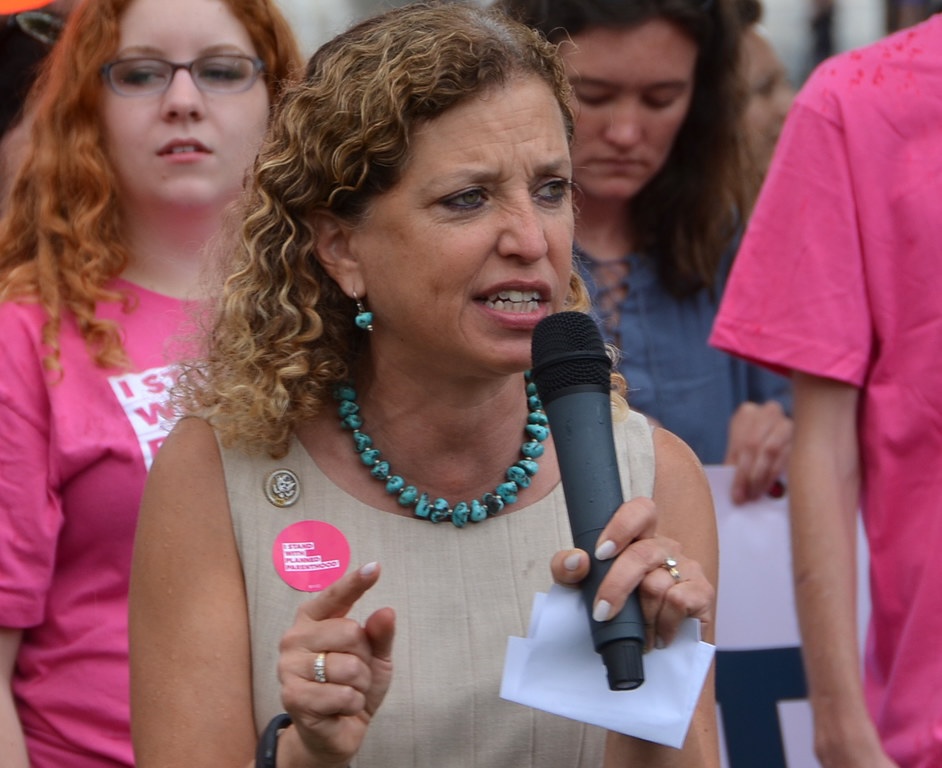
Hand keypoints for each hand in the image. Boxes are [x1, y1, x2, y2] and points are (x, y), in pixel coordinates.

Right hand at [277, 562, 394, 767]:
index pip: (336, 596)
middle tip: (354, 673)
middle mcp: (294, 638)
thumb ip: (380, 634)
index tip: (375, 567)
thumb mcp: (375, 658)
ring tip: (347, 691)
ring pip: (349, 666)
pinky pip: (344, 694)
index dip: (355, 582)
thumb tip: (386, 611)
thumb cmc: (353, 686)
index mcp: (313, 620)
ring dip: (360, 685)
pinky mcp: (293, 697)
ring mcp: (289, 667)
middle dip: (364, 657)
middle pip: (350, 632)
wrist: (336, 732)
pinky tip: (339, 708)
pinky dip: (353, 704)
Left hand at [550, 497, 713, 649]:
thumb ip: (568, 570)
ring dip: (641, 617)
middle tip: (602, 612)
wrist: (652, 650)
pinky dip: (662, 624)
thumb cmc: (616, 610)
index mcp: (638, 537)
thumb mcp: (582, 588)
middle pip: (642, 554)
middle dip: (616, 586)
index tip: (601, 553)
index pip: (640, 510)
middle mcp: (664, 547)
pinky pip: (677, 602)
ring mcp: (687, 567)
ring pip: (656, 585)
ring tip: (638, 633)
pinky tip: (659, 636)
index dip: (622, 526)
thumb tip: (577, 559)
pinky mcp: (703, 592)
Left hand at [724, 400, 791, 503]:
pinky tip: (773, 487)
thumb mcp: (741, 449)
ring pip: (772, 451)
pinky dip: (779, 473)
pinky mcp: (802, 435)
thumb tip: (737, 491)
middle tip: (746, 497)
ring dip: (764, 477)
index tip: (736, 495)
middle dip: (749, 476)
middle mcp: (769, 413)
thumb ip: (737, 464)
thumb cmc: (754, 444)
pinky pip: (789, 456)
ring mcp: (787, 422)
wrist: (777, 432)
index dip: (738, 473)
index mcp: (747, 413)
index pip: (741, 444)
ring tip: (757, 494)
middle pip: (755, 445)